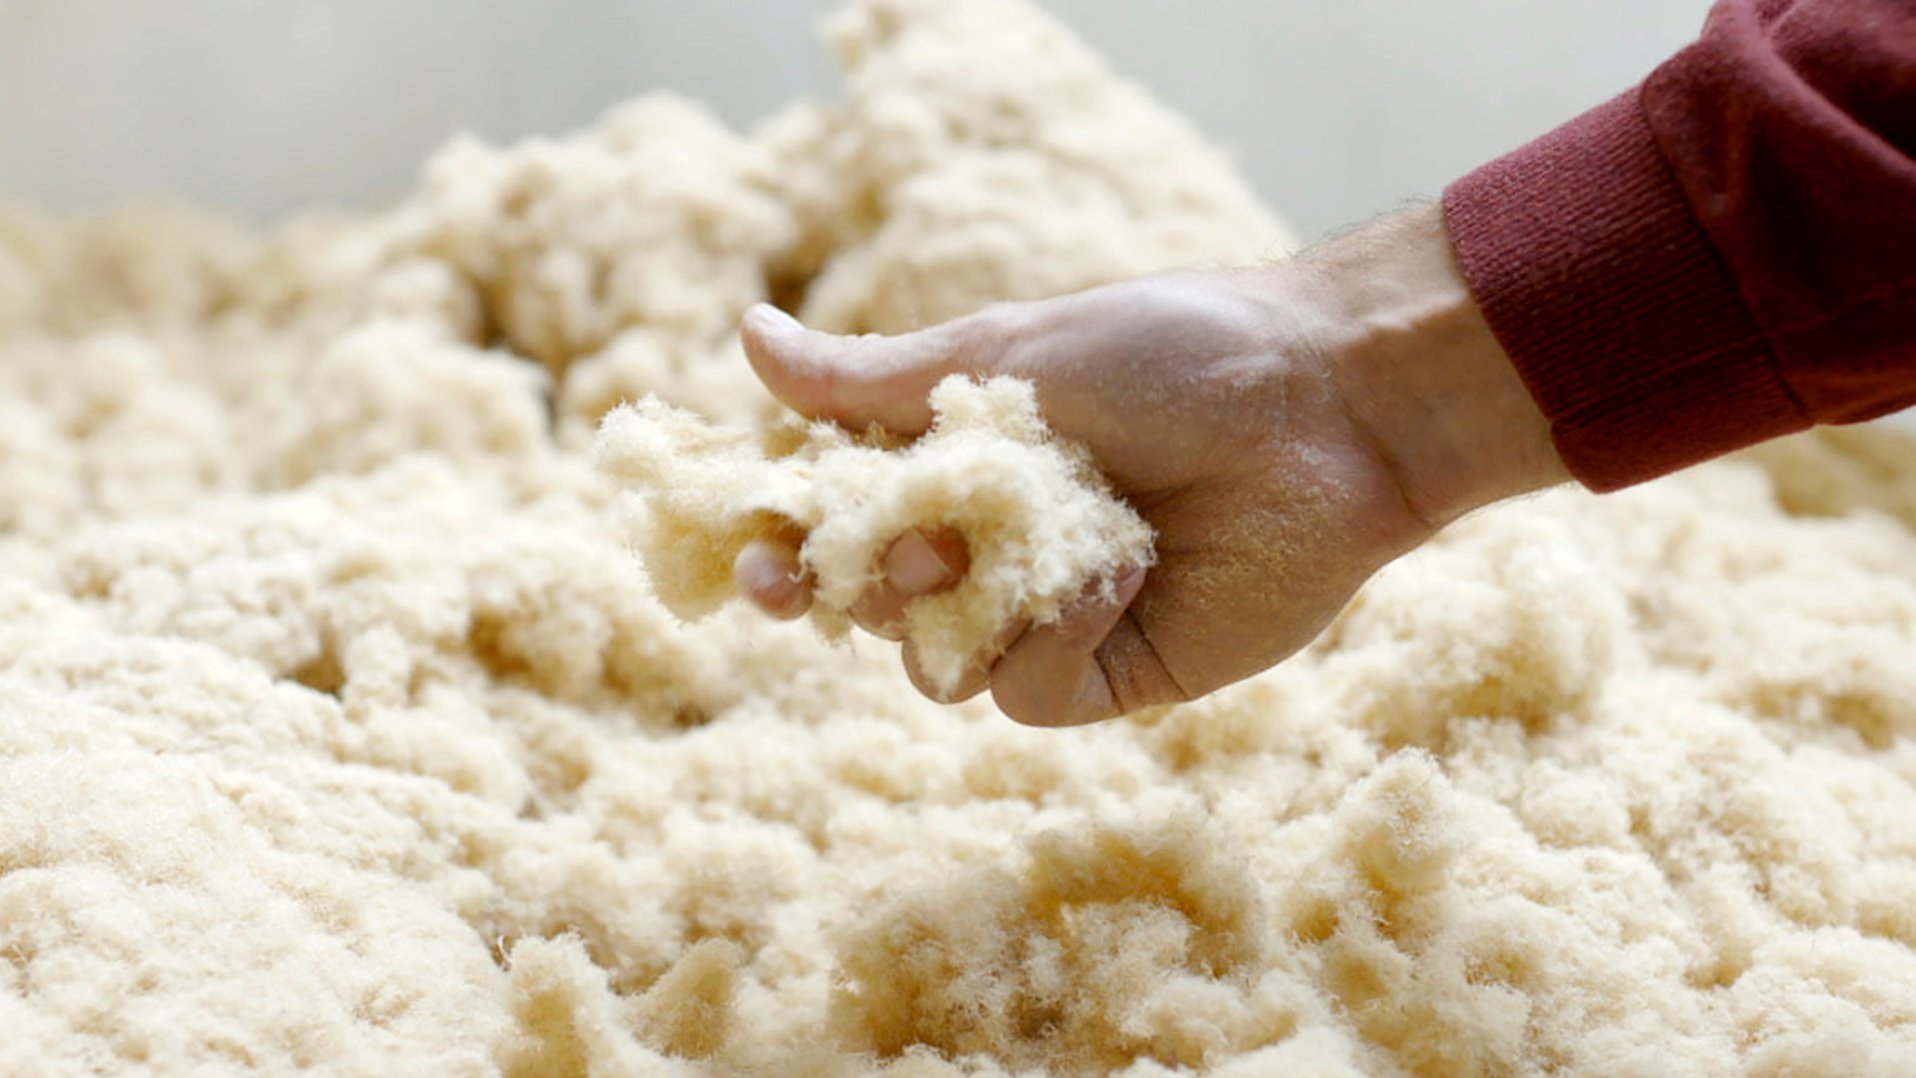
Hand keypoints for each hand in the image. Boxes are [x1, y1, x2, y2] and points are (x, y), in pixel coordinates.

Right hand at [734, 204, 1566, 725]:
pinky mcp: (1110, 670)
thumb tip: (745, 341)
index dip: (783, 545)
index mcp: (954, 467)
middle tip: (848, 562)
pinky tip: (1115, 569)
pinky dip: (1051, 631)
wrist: (1324, 405)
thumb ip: (873, 379)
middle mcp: (989, 548)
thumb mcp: (1007, 352)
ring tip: (989, 540)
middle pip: (867, 606)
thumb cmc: (1171, 354)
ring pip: (932, 664)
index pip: (836, 522)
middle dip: (844, 587)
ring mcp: (1046, 616)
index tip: (754, 552)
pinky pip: (1025, 689)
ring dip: (943, 607)